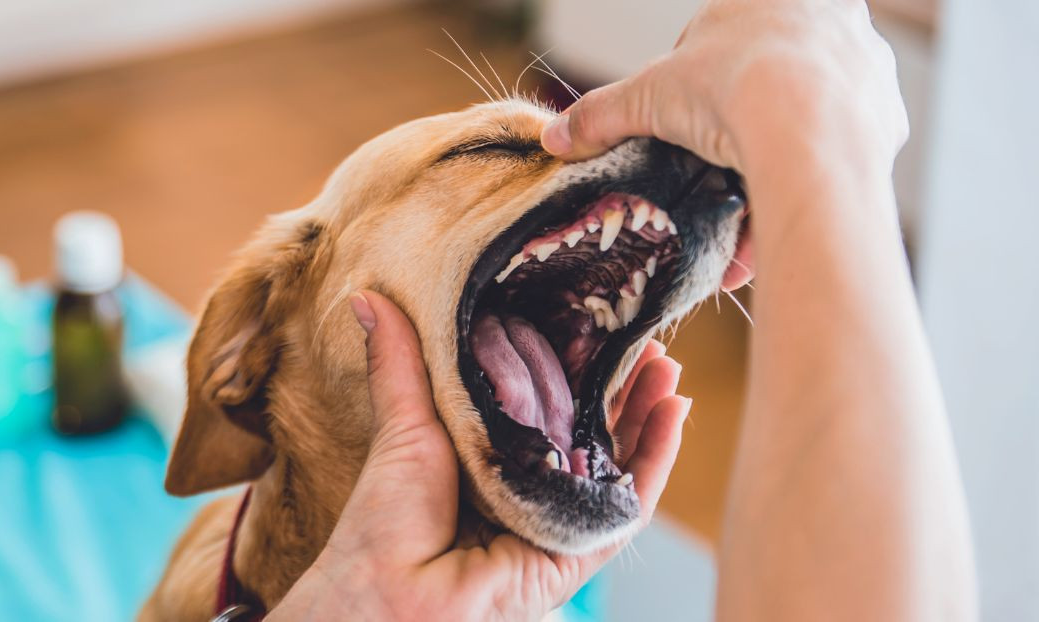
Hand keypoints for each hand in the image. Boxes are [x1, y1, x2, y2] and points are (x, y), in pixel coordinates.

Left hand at [268, 290, 690, 620]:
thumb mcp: (404, 423)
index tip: (596, 322)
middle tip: (646, 338)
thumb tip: (365, 297)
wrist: (393, 590)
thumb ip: (399, 362)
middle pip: (592, 430)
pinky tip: (674, 412)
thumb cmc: (387, 518)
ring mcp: (559, 519)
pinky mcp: (582, 549)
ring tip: (667, 365)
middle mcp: (530, 488)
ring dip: (648, 412)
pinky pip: (630, 502)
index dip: (576, 366)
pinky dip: (657, 458)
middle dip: (623, 385)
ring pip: (619, 460)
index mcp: (492, 458)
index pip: (548, 405)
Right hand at [540, 0, 908, 290]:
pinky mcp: (887, 120)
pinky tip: (779, 213)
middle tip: (713, 164)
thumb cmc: (731, 90)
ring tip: (742, 205)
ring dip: (776, 158)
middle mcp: (831, 18)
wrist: (809, 130)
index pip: (726, 38)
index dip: (697, 86)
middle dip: (741, 126)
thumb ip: (601, 114)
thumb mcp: (649, 98)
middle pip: (772, 79)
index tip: (685, 124)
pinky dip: (808, 182)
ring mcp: (866, 69)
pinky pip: (837, 156)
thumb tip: (553, 136)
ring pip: (810, 118)